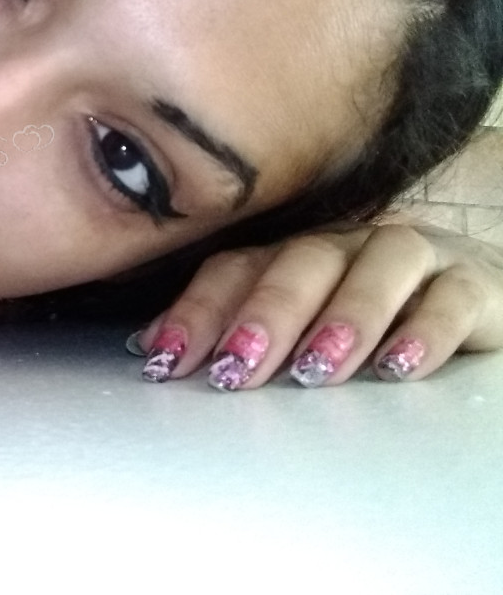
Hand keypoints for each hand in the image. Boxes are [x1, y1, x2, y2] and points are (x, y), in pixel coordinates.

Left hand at [132, 222, 502, 388]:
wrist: (469, 291)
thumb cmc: (367, 310)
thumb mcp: (296, 319)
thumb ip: (226, 327)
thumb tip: (145, 349)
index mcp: (294, 253)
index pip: (237, 268)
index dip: (196, 311)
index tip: (164, 360)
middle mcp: (348, 245)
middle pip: (302, 261)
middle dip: (265, 315)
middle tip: (238, 367)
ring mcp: (413, 257)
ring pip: (379, 267)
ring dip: (344, 318)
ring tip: (316, 368)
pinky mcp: (475, 282)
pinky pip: (454, 296)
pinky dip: (427, 330)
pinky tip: (399, 367)